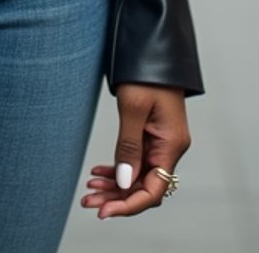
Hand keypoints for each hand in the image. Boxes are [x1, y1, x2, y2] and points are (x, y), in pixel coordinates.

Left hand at [80, 84, 189, 218]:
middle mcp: (169, 147)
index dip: (129, 205)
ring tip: (89, 189)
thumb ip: (129, 146)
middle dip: (116, 197)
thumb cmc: (146, 71)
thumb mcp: (133, 108)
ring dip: (115, 185)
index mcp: (171, 144)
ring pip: (138, 175)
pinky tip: (99, 172)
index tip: (104, 211)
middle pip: (144, 186)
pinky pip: (136, 160)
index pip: (153, 190)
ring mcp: (161, 141)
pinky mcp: (151, 134)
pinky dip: (118, 169)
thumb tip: (125, 182)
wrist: (152, 46)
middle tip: (88, 200)